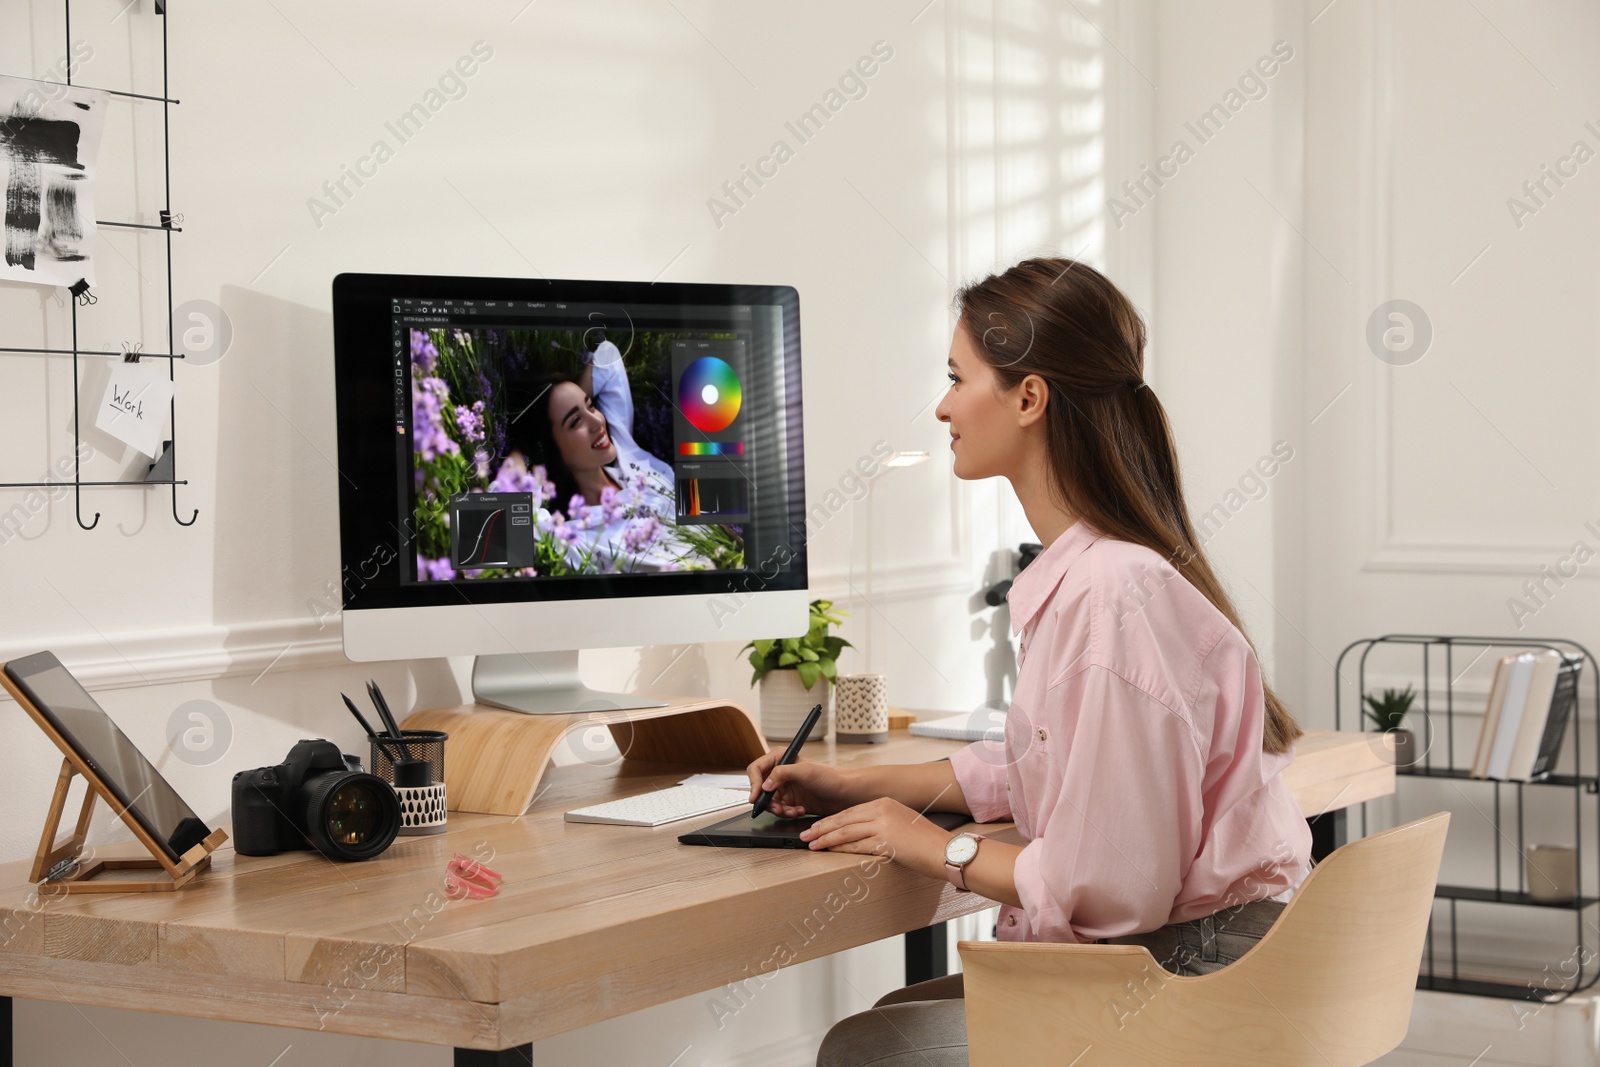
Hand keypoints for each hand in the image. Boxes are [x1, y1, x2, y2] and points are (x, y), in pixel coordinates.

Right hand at [746, 749, 855, 816]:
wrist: (846, 793)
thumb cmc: (831, 776)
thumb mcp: (805, 771)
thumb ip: (782, 773)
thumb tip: (765, 785)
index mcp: (781, 758)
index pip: (757, 769)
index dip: (753, 783)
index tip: (755, 796)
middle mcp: (781, 773)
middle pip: (761, 789)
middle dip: (767, 801)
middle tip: (777, 808)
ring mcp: (786, 788)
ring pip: (770, 802)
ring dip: (779, 809)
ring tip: (791, 811)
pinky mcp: (792, 801)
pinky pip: (780, 810)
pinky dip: (787, 813)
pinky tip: (799, 811)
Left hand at [797, 797, 951, 879]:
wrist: (944, 850)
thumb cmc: (925, 841)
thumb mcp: (901, 823)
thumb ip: (880, 824)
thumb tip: (858, 834)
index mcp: (884, 803)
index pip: (850, 811)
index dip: (831, 820)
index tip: (817, 826)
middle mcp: (881, 809)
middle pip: (844, 819)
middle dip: (822, 828)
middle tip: (805, 834)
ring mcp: (883, 824)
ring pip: (845, 832)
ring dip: (825, 839)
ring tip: (811, 844)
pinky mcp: (884, 840)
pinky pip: (855, 845)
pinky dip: (839, 849)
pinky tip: (828, 852)